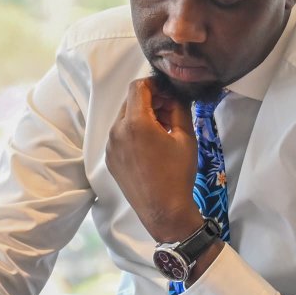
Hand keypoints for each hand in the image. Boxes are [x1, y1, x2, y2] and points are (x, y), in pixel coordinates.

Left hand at [105, 77, 204, 242]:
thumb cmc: (178, 173)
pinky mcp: (110, 158)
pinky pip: (120, 135)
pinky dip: (134, 132)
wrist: (163, 210)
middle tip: (171, 112)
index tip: (169, 93)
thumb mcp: (185, 137)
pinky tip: (151, 145)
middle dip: (150, 101)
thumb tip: (174, 94)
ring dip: (142, 116)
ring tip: (163, 130)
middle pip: (130, 102)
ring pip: (124, 118)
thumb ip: (178, 108)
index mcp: (135, 123)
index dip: (155, 84)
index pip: (138, 87)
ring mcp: (110, 146)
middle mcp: (116, 131)